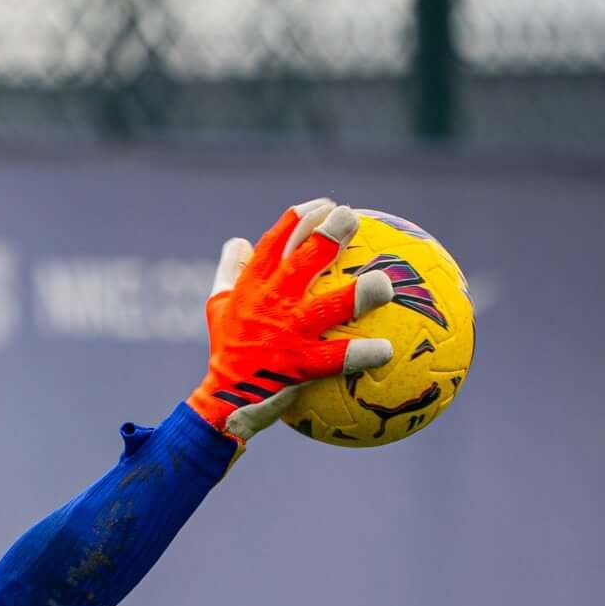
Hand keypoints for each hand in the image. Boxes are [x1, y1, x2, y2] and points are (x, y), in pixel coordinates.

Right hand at [187, 198, 397, 443]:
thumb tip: (236, 242)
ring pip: (326, 308)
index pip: (277, 240)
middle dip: (329, 234)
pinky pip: (336, 358)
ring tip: (383, 284)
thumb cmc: (226, 350)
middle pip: (303, 259)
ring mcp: (287, 333)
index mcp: (253, 285)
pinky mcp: (299, 364)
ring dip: (357, 295)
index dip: (302, 217)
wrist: (223, 400)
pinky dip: (361, 354)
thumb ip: (230, 271)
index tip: (325, 205)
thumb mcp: (217, 306)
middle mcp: (271, 302)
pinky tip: (386, 350)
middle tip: (352, 218)